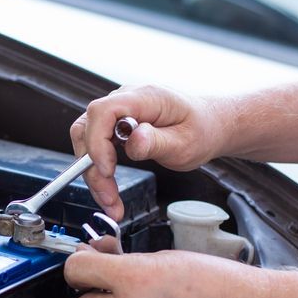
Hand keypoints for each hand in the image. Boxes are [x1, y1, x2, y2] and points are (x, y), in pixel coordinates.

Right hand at [70, 85, 229, 220]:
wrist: (209, 125)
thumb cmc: (201, 130)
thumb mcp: (186, 142)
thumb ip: (157, 142)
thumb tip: (133, 141)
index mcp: (145, 98)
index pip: (103, 111)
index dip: (97, 141)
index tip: (107, 170)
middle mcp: (127, 100)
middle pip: (88, 128)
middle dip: (92, 166)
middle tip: (108, 197)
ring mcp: (119, 112)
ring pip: (87, 140)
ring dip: (92, 173)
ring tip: (109, 200)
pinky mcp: (116, 125)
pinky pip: (96, 146)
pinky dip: (99, 170)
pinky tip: (109, 190)